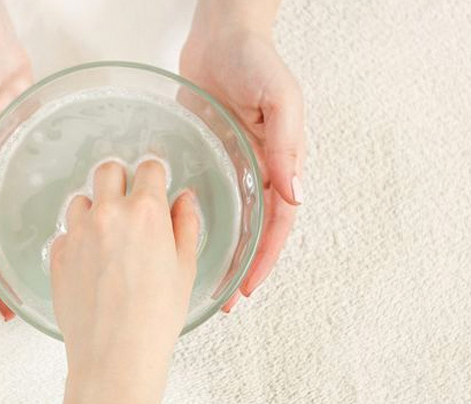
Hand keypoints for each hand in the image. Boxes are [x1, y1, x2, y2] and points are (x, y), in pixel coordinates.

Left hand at [51, 161, 199, 403]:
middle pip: (108, 170)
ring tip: (108, 237)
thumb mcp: (185, 268)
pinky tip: (92, 263)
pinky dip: (78, 238)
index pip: (148, 167)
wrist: (115, 355)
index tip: (154, 184)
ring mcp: (78, 232)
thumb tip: (183, 199)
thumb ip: (185, 225)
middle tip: (129, 204)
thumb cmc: (156, 317)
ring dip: (95, 208)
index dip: (154, 175)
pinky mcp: (58, 254)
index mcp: (146, 212)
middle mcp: (108, 213)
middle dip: (120, 180)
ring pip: (81, 199)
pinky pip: (66, 232)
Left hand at [181, 8, 304, 308]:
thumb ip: (286, 145)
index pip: (278, 223)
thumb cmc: (257, 61)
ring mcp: (232, 166)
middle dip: (244, 267)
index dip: (266, 258)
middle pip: (255, 231)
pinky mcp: (206, 156)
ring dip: (221, 251)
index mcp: (282, 163)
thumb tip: (295, 195)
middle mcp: (258, 171)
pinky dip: (194, 220)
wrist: (221, 35)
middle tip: (225, 300)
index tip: (248, 287)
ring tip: (202, 283)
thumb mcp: (280, 100)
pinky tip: (175, 239)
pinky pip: (204, 196)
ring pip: (231, 220)